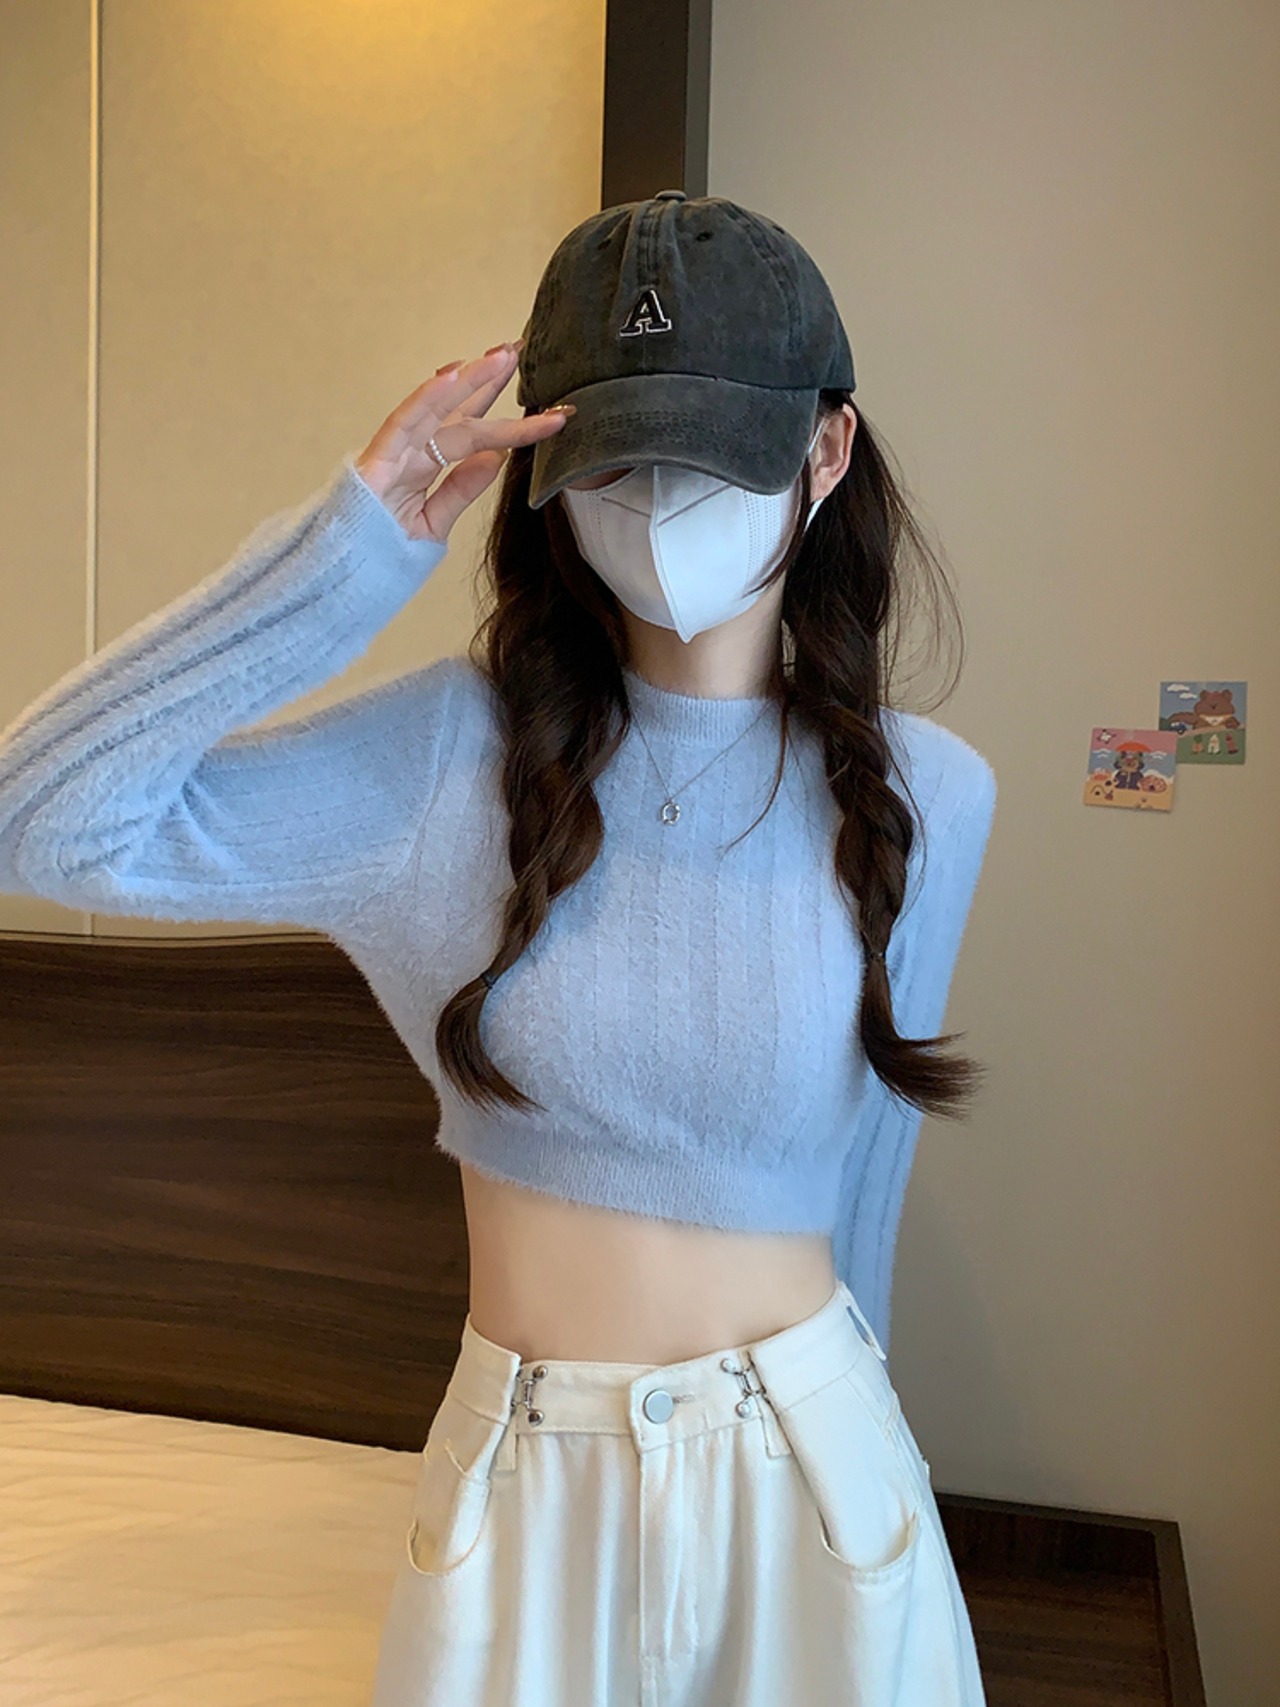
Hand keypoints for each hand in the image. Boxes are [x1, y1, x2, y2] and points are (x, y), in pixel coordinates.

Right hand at [353, 343, 574, 544]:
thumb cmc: (380, 553)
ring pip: (435, 408)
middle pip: (457, 411)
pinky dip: (426, 398)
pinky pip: (402, 422)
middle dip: (488, 382)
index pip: (472, 434)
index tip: (545, 409)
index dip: (507, 419)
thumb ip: (461, 490)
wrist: (343, 580)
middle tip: (520, 351)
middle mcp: (411, 453)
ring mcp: (393, 454)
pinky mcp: (375, 461)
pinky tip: (453, 376)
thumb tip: (498, 456)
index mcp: (425, 467)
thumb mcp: (433, 523)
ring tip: (501, 357)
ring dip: (469, 381)